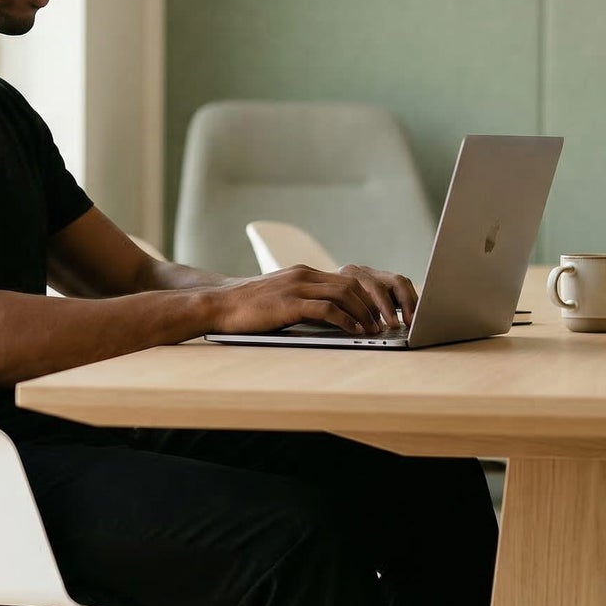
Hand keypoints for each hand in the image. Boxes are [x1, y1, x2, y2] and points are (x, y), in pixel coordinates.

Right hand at [205, 263, 417, 334]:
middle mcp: (303, 275)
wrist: (218, 305)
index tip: (381, 312)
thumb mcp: (279, 298)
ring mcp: (296, 287)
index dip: (368, 296)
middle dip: (374, 304)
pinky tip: (355, 332)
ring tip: (376, 330)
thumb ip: (303, 301)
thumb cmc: (246, 308)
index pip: (346, 279)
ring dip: (365, 314)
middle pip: (352, 284)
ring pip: (344, 295)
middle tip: (387, 322)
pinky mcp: (289, 304)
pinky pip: (327, 310)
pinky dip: (346, 321)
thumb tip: (328, 317)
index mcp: (303, 274)